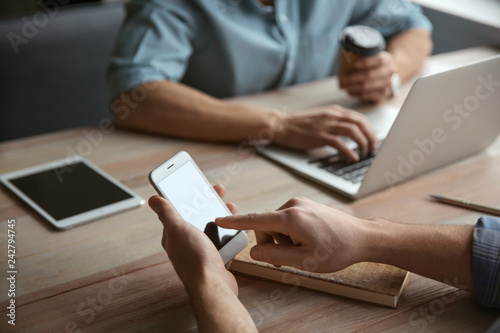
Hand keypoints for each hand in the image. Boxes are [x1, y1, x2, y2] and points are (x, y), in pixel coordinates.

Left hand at [149, 184, 237, 294]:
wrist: (214, 287)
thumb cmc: (194, 259)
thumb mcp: (178, 229)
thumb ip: (167, 213)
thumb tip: (153, 200)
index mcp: (174, 234)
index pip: (177, 209)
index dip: (186, 195)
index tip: (195, 183)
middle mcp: (186, 243)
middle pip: (197, 216)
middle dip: (207, 202)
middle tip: (218, 191)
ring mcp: (202, 251)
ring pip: (212, 227)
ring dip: (220, 216)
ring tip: (230, 207)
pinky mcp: (216, 259)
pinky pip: (223, 241)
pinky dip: (229, 233)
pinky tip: (235, 227)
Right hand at [216, 197, 368, 272]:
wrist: (362, 237)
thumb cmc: (337, 249)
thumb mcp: (304, 261)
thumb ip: (275, 255)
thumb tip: (254, 252)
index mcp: (291, 218)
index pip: (255, 220)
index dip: (235, 222)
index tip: (219, 219)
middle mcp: (293, 205)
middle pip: (265, 226)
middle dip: (272, 244)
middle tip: (290, 258)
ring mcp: (300, 203)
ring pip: (276, 225)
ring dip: (283, 239)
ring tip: (304, 249)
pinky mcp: (305, 205)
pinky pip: (287, 220)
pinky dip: (290, 233)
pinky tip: (307, 241)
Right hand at [272, 104, 377, 160]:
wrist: (281, 125)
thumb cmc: (299, 125)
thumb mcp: (320, 118)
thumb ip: (335, 122)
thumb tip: (351, 132)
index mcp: (334, 111)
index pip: (359, 117)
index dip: (370, 129)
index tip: (373, 140)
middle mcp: (332, 115)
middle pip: (360, 123)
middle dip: (371, 136)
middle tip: (373, 148)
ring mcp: (326, 125)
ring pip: (353, 131)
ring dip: (363, 143)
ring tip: (366, 153)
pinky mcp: (319, 136)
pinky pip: (340, 143)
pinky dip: (349, 151)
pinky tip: (353, 158)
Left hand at [338, 51, 396, 102]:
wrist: (387, 77)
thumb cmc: (374, 65)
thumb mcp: (373, 57)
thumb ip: (362, 54)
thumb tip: (343, 50)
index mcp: (387, 59)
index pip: (379, 59)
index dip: (367, 62)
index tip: (354, 64)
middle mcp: (390, 71)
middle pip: (370, 75)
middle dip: (353, 78)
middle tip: (341, 78)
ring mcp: (388, 84)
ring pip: (367, 86)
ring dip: (352, 87)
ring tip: (342, 86)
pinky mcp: (383, 95)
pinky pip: (368, 95)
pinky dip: (356, 94)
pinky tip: (349, 92)